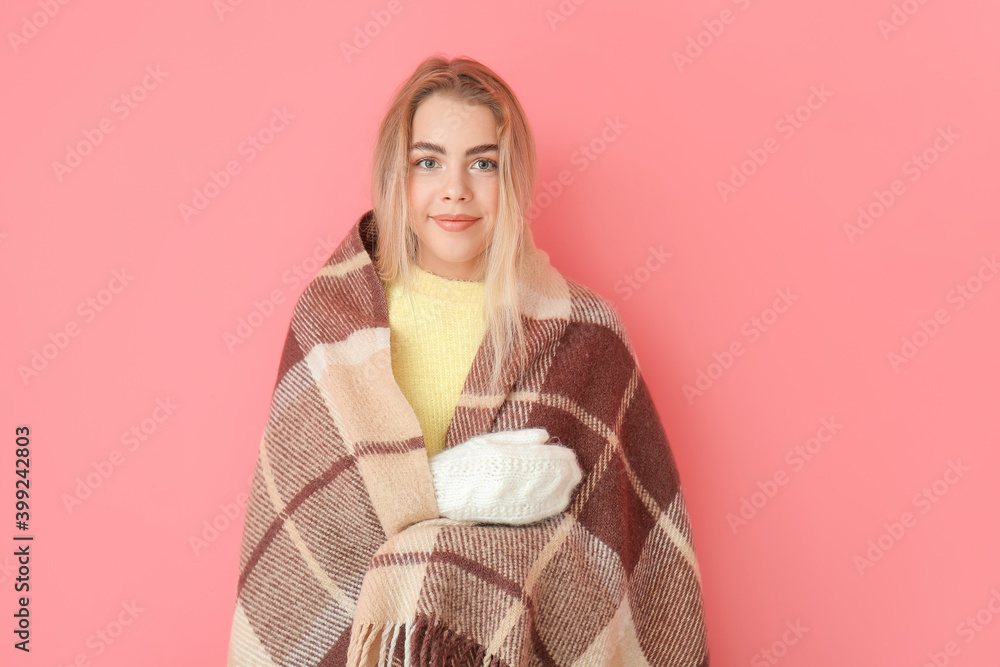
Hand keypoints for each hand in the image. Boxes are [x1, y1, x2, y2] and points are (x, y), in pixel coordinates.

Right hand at [428, 428, 582, 524]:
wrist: (440, 494)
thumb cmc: (463, 462)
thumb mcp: (488, 441)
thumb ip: (520, 438)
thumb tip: (546, 436)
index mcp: (506, 458)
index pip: (547, 457)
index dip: (563, 456)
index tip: (570, 454)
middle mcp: (513, 481)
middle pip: (555, 477)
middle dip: (568, 471)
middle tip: (574, 466)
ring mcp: (514, 501)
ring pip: (553, 495)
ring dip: (566, 487)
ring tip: (570, 480)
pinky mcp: (513, 517)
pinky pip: (543, 512)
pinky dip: (556, 504)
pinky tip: (561, 497)